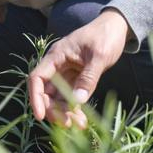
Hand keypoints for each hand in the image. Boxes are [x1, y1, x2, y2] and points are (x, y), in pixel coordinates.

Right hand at [27, 9, 129, 127]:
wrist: (117, 27)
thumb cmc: (106, 36)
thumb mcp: (99, 56)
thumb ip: (88, 78)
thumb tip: (77, 101)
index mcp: (56, 55)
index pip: (37, 78)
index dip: (36, 98)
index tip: (41, 115)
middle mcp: (57, 65)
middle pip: (46, 92)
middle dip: (53, 110)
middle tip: (67, 124)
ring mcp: (66, 73)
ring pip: (58, 98)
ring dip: (65, 113)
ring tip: (80, 125)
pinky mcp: (76, 79)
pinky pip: (70, 96)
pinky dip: (74, 108)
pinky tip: (83, 120)